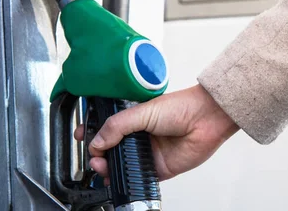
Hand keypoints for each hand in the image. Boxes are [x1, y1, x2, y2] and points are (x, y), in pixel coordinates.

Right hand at [74, 84, 239, 180]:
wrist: (206, 119)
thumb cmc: (181, 107)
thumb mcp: (143, 111)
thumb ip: (117, 126)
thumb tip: (97, 140)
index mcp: (133, 117)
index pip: (106, 127)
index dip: (92, 132)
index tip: (81, 136)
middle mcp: (139, 135)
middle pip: (111, 149)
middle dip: (98, 154)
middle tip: (95, 156)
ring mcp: (148, 152)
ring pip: (121, 165)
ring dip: (108, 168)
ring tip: (103, 167)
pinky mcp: (159, 168)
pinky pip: (138, 178)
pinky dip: (126, 181)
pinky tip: (117, 179)